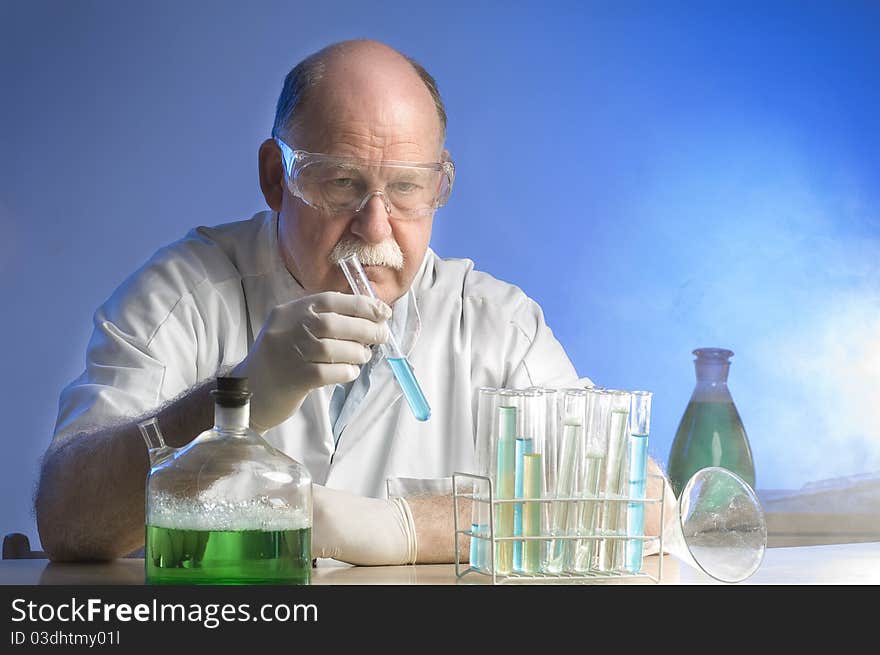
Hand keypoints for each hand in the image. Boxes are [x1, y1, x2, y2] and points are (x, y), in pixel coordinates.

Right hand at [232, 291, 390, 430]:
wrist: (249, 391)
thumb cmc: (280, 359)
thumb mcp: (292, 329)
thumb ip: (321, 319)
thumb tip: (367, 316)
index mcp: (289, 312)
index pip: (330, 300)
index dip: (361, 304)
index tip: (383, 311)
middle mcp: (287, 329)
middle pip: (334, 323)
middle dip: (366, 328)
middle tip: (381, 335)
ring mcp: (289, 354)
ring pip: (334, 348)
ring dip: (357, 352)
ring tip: (363, 356)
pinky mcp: (294, 379)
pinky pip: (329, 372)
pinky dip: (347, 371)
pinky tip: (350, 372)